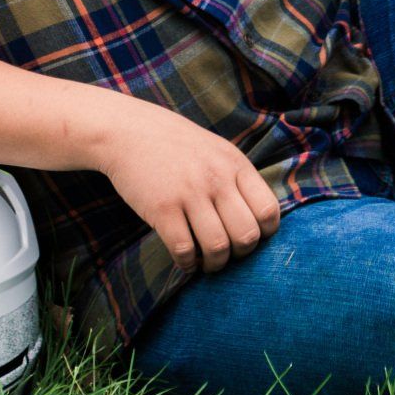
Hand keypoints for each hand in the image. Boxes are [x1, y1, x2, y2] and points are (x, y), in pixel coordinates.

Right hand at [93, 101, 279, 272]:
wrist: (126, 130)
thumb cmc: (174, 144)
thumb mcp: (215, 150)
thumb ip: (236, 179)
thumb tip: (256, 220)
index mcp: (234, 164)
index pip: (268, 211)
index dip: (264, 234)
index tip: (249, 237)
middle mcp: (216, 178)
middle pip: (247, 235)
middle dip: (240, 254)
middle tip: (227, 253)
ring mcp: (189, 193)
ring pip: (217, 247)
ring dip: (214, 264)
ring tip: (205, 262)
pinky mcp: (162, 208)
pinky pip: (184, 249)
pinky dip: (187, 263)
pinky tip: (184, 259)